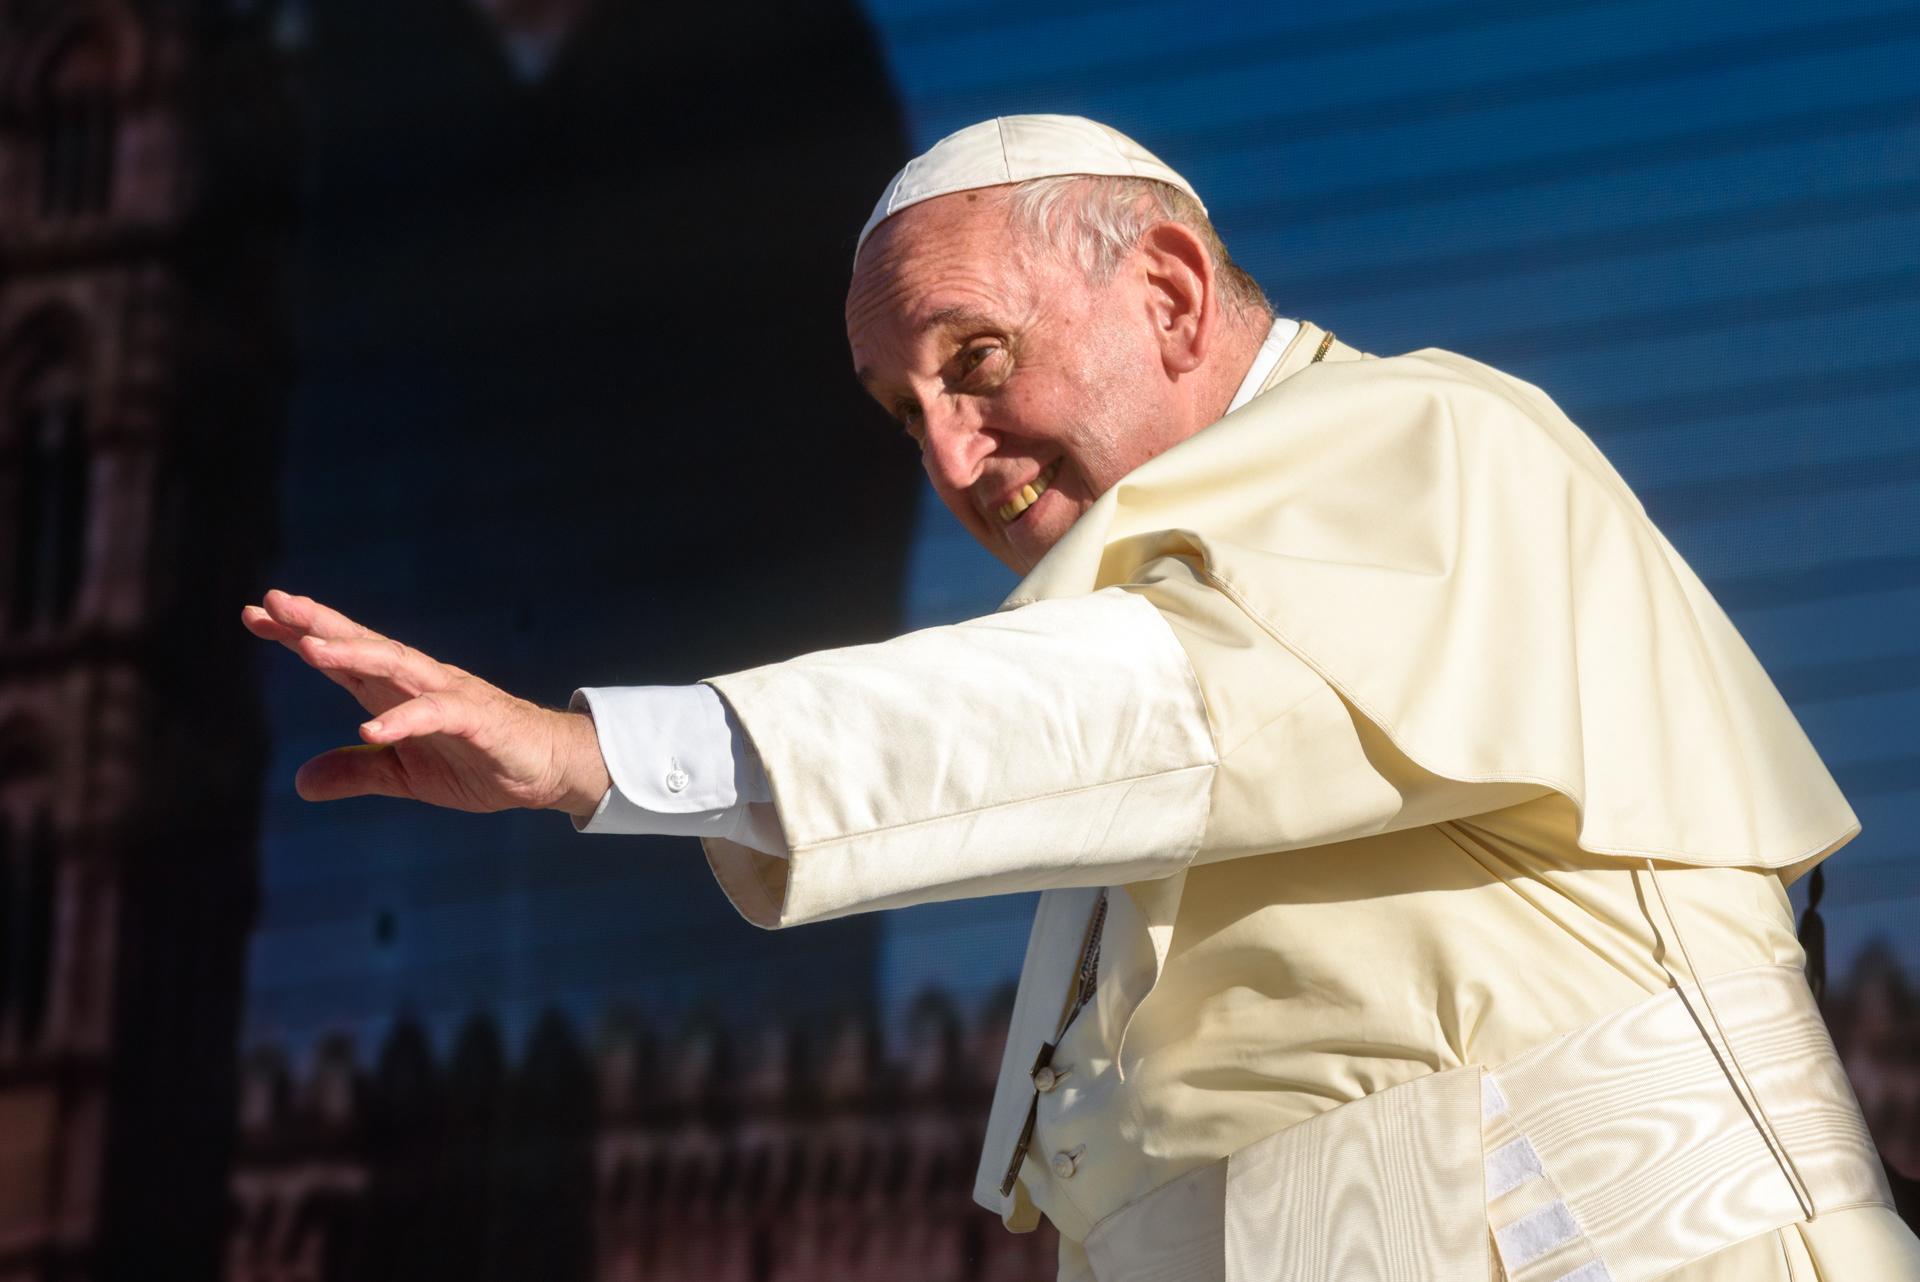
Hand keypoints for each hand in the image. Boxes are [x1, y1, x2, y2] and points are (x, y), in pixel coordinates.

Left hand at [241, 589, 610, 815]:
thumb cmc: (477, 761)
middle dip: (318, 623)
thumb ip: (356, 771)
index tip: (253, 614)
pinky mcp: (478, 719)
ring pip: (395, 664)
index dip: (297, 634)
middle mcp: (416, 681)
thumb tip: (300, 781)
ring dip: (354, 653)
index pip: (339, 657)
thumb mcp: (403, 774)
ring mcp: (448, 695)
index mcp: (393, 691)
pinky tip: (370, 728)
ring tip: (311, 648)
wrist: (545, 769)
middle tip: (274, 603)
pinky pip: (436, 714)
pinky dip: (404, 720)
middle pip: (361, 644)